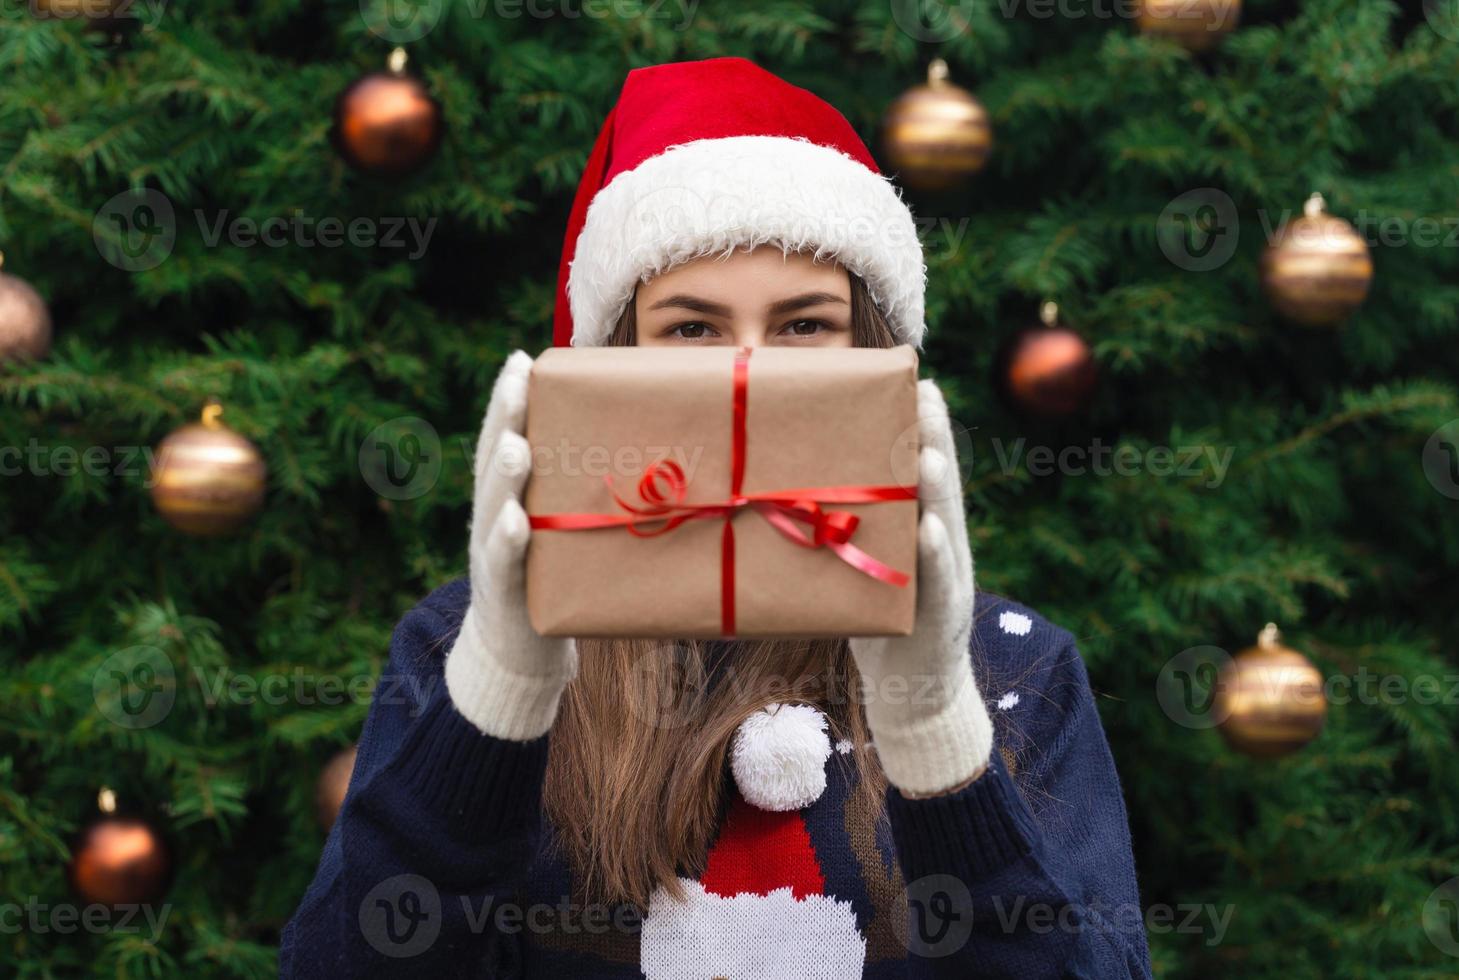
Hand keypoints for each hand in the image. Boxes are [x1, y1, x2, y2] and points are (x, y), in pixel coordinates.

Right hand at [444, 351, 577, 740]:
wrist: (519, 651)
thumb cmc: (558, 578)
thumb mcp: (569, 526)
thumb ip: (591, 491)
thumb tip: (662, 454)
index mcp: (512, 493)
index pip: (504, 436)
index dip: (508, 399)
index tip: (522, 359)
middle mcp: (495, 514)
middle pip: (493, 458)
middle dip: (502, 418)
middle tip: (516, 381)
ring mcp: (493, 551)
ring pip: (494, 506)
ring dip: (504, 474)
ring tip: (517, 447)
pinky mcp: (504, 591)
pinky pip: (503, 563)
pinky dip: (508, 541)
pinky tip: (517, 522)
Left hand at [849, 380, 990, 796]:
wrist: (916, 693)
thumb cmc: (877, 620)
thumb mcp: (860, 564)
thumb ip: (843, 528)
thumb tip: (781, 491)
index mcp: (919, 524)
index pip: (923, 466)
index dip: (924, 424)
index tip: (918, 380)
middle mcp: (939, 540)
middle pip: (939, 482)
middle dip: (934, 437)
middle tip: (927, 396)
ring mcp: (946, 576)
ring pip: (944, 522)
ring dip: (937, 487)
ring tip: (929, 453)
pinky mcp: (942, 613)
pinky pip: (939, 579)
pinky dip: (934, 554)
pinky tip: (929, 530)